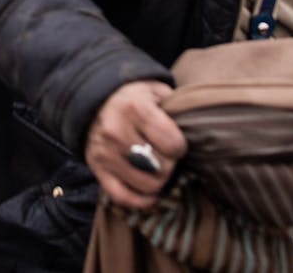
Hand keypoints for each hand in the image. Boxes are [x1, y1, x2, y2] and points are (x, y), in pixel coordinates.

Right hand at [84, 81, 186, 210]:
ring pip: (147, 186)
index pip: (173, 145)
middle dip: (170, 164)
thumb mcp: (159, 91)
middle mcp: (115, 131)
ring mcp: (104, 152)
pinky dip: (140, 200)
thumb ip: (177, 110)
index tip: (175, 141)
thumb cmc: (138, 98)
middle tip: (165, 154)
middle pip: (161, 168)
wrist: (100, 99)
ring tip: (156, 167)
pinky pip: (123, 197)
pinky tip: (149, 191)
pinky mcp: (97, 168)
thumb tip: (195, 136)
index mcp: (134, 108)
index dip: (180, 146)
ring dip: (158, 181)